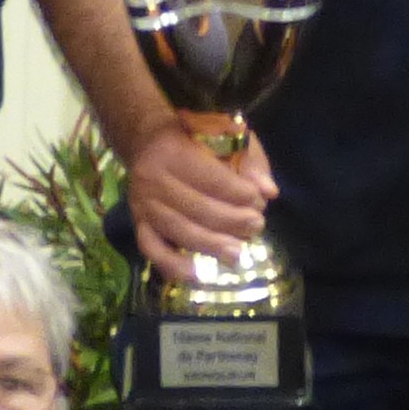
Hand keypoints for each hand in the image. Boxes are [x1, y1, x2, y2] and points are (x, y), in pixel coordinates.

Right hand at [127, 117, 277, 280]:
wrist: (148, 142)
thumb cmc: (194, 139)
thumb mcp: (225, 135)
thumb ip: (250, 161)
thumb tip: (269, 192)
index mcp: (172, 151)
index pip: (211, 178)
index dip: (239, 194)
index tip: (259, 201)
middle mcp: (152, 179)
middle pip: (197, 208)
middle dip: (232, 221)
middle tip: (256, 225)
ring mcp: (142, 204)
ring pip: (179, 231)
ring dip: (212, 245)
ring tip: (238, 253)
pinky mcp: (139, 223)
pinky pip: (152, 249)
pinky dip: (172, 265)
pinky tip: (198, 274)